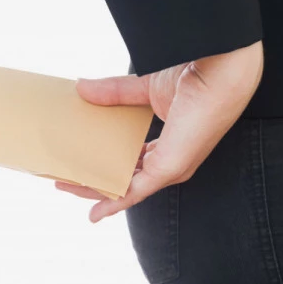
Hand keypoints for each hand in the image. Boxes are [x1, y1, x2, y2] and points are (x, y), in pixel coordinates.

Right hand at [57, 41, 262, 221]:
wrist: (216, 73)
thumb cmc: (195, 79)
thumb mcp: (142, 89)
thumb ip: (112, 93)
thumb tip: (80, 87)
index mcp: (170, 146)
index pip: (134, 164)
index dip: (108, 166)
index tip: (83, 166)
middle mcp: (171, 162)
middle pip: (126, 180)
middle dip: (96, 182)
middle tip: (66, 179)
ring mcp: (170, 168)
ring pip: (127, 189)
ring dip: (96, 191)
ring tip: (67, 187)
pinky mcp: (168, 169)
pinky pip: (135, 192)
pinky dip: (113, 203)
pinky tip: (95, 210)